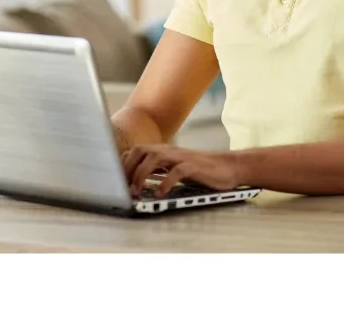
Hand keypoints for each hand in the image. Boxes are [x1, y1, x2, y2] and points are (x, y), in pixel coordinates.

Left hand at [122, 144, 242, 197]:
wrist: (228, 167)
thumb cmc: (200, 171)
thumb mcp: (175, 169)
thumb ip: (158, 171)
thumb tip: (135, 183)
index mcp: (163, 152)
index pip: (136, 151)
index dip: (123, 164)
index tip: (115, 182)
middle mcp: (170, 151)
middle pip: (141, 150)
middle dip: (128, 168)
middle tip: (124, 188)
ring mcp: (182, 157)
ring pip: (155, 157)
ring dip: (142, 174)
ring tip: (137, 191)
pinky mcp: (195, 166)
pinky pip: (177, 171)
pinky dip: (165, 182)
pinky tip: (160, 194)